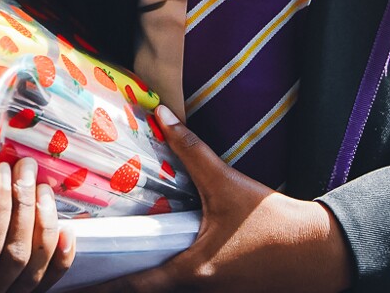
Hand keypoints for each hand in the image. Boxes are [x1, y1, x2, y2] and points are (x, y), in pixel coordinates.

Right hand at [0, 157, 74, 291]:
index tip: (0, 171)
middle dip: (24, 204)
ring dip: (45, 223)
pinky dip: (61, 259)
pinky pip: (44, 285)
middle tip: (24, 166)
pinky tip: (67, 231)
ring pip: (33, 268)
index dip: (0, 208)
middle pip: (14, 255)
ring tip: (41, 186)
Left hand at [85, 106, 351, 292]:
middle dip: (117, 285)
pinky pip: (191, 289)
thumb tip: (163, 115)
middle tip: (82, 274)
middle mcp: (199, 291)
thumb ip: (192, 151)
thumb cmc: (274, 222)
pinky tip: (162, 263)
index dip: (101, 287)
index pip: (134, 286)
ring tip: (114, 269)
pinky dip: (170, 278)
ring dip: (145, 281)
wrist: (320, 253)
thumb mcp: (228, 184)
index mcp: (192, 271)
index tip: (70, 284)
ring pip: (168, 292)